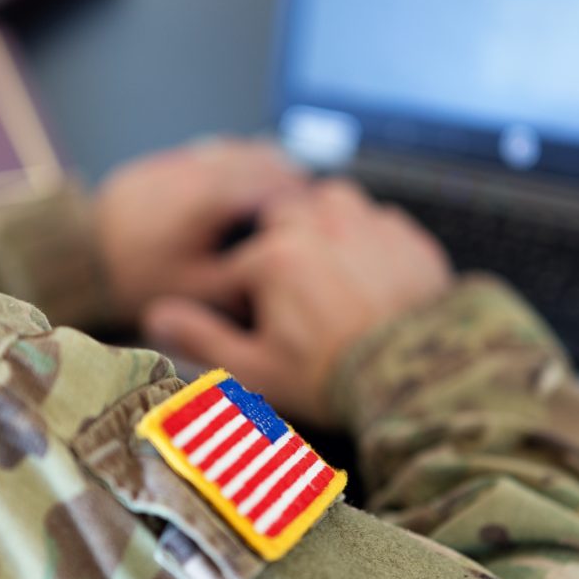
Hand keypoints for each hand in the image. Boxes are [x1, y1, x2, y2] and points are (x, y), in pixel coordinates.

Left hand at [94, 139, 310, 324]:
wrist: (75, 259)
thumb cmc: (136, 279)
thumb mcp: (197, 290)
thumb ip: (246, 276)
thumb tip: (282, 269)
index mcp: (210, 197)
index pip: (273, 183)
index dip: (303, 197)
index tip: (320, 211)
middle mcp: (196, 169)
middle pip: (258, 158)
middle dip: (288, 175)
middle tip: (309, 196)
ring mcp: (174, 162)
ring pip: (233, 150)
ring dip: (261, 164)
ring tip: (282, 185)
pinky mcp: (157, 165)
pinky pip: (206, 153)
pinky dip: (231, 163)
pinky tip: (239, 181)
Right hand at [143, 180, 453, 428]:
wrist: (423, 379)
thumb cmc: (333, 379)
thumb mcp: (256, 370)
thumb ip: (202, 338)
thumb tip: (155, 316)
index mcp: (275, 258)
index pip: (238, 266)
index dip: (240, 296)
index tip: (254, 322)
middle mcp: (320, 227)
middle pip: (282, 217)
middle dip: (277, 244)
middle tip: (289, 288)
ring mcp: (368, 226)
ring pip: (332, 200)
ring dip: (322, 221)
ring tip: (326, 263)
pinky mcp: (407, 237)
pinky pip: (378, 218)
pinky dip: (367, 235)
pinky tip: (370, 271)